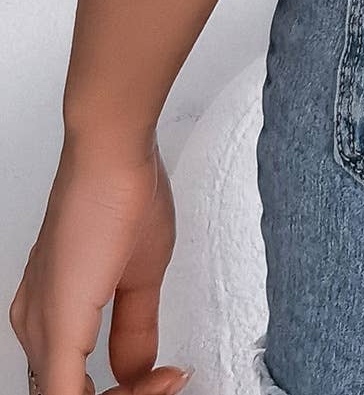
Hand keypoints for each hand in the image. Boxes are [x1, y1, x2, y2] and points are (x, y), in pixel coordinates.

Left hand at [9, 134, 191, 394]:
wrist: (112, 154)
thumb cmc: (122, 192)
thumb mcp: (141, 273)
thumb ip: (134, 327)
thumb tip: (136, 368)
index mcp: (47, 313)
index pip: (75, 381)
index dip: (126, 389)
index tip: (167, 375)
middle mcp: (33, 323)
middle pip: (70, 394)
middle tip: (168, 381)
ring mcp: (39, 327)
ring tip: (164, 380)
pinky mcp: (56, 328)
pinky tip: (145, 390)